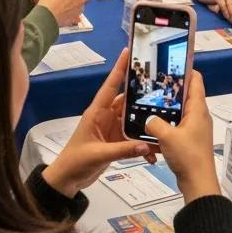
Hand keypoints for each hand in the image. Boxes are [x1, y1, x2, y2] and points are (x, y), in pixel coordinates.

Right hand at [37, 0, 98, 26]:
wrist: (47, 16)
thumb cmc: (50, 0)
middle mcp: (81, 0)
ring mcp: (79, 9)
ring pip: (82, 3)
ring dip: (77, 2)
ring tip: (64, 2)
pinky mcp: (75, 17)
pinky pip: (76, 11)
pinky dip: (72, 10)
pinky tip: (63, 9)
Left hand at [42, 51, 149, 196]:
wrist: (67, 181)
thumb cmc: (75, 162)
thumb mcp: (98, 154)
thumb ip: (123, 150)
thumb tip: (147, 146)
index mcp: (97, 112)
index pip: (110, 86)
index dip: (119, 69)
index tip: (128, 51)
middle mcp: (106, 117)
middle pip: (128, 101)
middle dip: (143, 94)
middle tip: (163, 85)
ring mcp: (113, 129)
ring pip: (134, 119)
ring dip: (146, 122)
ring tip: (164, 119)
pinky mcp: (117, 142)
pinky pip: (134, 138)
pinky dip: (143, 144)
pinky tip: (154, 151)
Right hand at [142, 69, 220, 202]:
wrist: (198, 182)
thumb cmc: (187, 155)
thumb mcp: (167, 137)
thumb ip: (154, 123)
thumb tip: (148, 119)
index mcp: (198, 109)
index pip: (196, 80)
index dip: (185, 70)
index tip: (169, 65)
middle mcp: (199, 115)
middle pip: (186, 95)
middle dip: (170, 90)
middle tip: (152, 85)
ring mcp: (195, 128)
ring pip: (179, 112)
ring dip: (166, 109)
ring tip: (148, 104)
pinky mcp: (189, 141)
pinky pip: (176, 128)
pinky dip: (166, 126)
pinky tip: (151, 129)